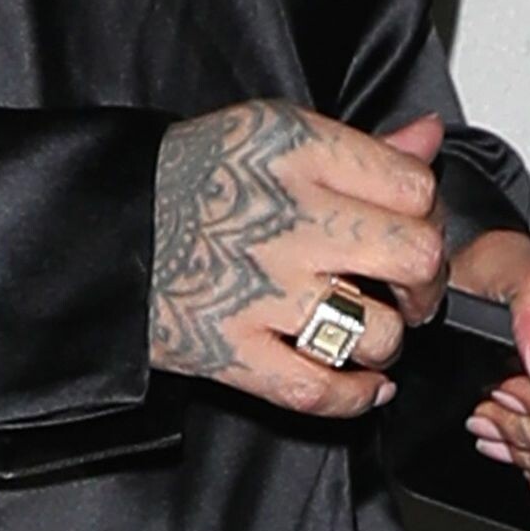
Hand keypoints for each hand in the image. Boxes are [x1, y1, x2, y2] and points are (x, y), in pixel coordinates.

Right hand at [149, 99, 448, 416]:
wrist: (100, 227)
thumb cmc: (188, 180)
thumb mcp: (271, 133)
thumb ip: (359, 144)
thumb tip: (428, 136)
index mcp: (297, 151)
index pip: (414, 186)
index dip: (427, 216)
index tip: (413, 231)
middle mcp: (285, 218)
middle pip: (415, 258)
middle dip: (425, 284)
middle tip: (408, 292)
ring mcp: (259, 290)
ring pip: (378, 333)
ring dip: (384, 342)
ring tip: (365, 333)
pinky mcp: (231, 350)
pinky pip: (322, 391)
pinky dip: (355, 397)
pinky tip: (363, 385)